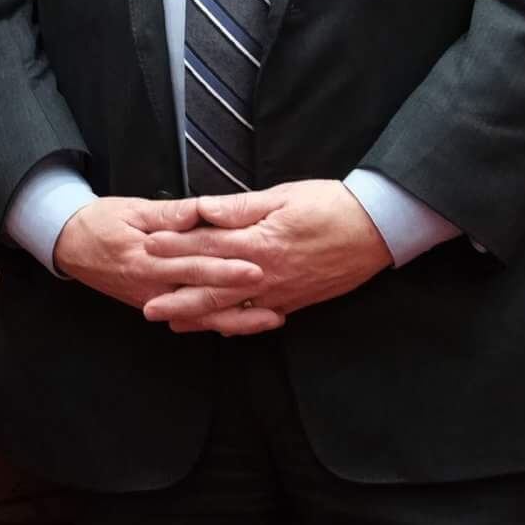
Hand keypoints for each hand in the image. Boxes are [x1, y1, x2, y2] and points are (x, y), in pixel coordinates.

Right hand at [53, 196, 278, 335]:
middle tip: (274, 294)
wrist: (68, 245)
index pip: (192, 265)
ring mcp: (153, 301)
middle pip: (202, 294)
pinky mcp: (154, 306)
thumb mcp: (132, 210)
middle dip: (240, 296)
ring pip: (200, 316)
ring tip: (271, 318)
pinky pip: (189, 319)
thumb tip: (199, 211)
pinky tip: (242, 324)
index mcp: (147, 259)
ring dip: (236, 319)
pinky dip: (216, 323)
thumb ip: (170, 214)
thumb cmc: (102, 222)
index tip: (255, 267)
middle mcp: (152, 286)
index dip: (225, 268)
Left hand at [140, 179, 392, 328]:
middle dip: (179, 298)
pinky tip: (221, 328)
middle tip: (147, 307)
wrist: (378, 228)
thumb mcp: (282, 196)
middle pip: (214, 289)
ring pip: (235, 310)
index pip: (207, 246)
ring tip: (175, 323)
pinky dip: (238, 325)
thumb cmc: (330, 205)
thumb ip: (239, 207)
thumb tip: (203, 209)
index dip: (175, 248)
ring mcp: (283, 292)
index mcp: (259, 243)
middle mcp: (267, 273)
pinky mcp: (298, 300)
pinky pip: (261, 318)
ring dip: (203, 318)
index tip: (147, 248)